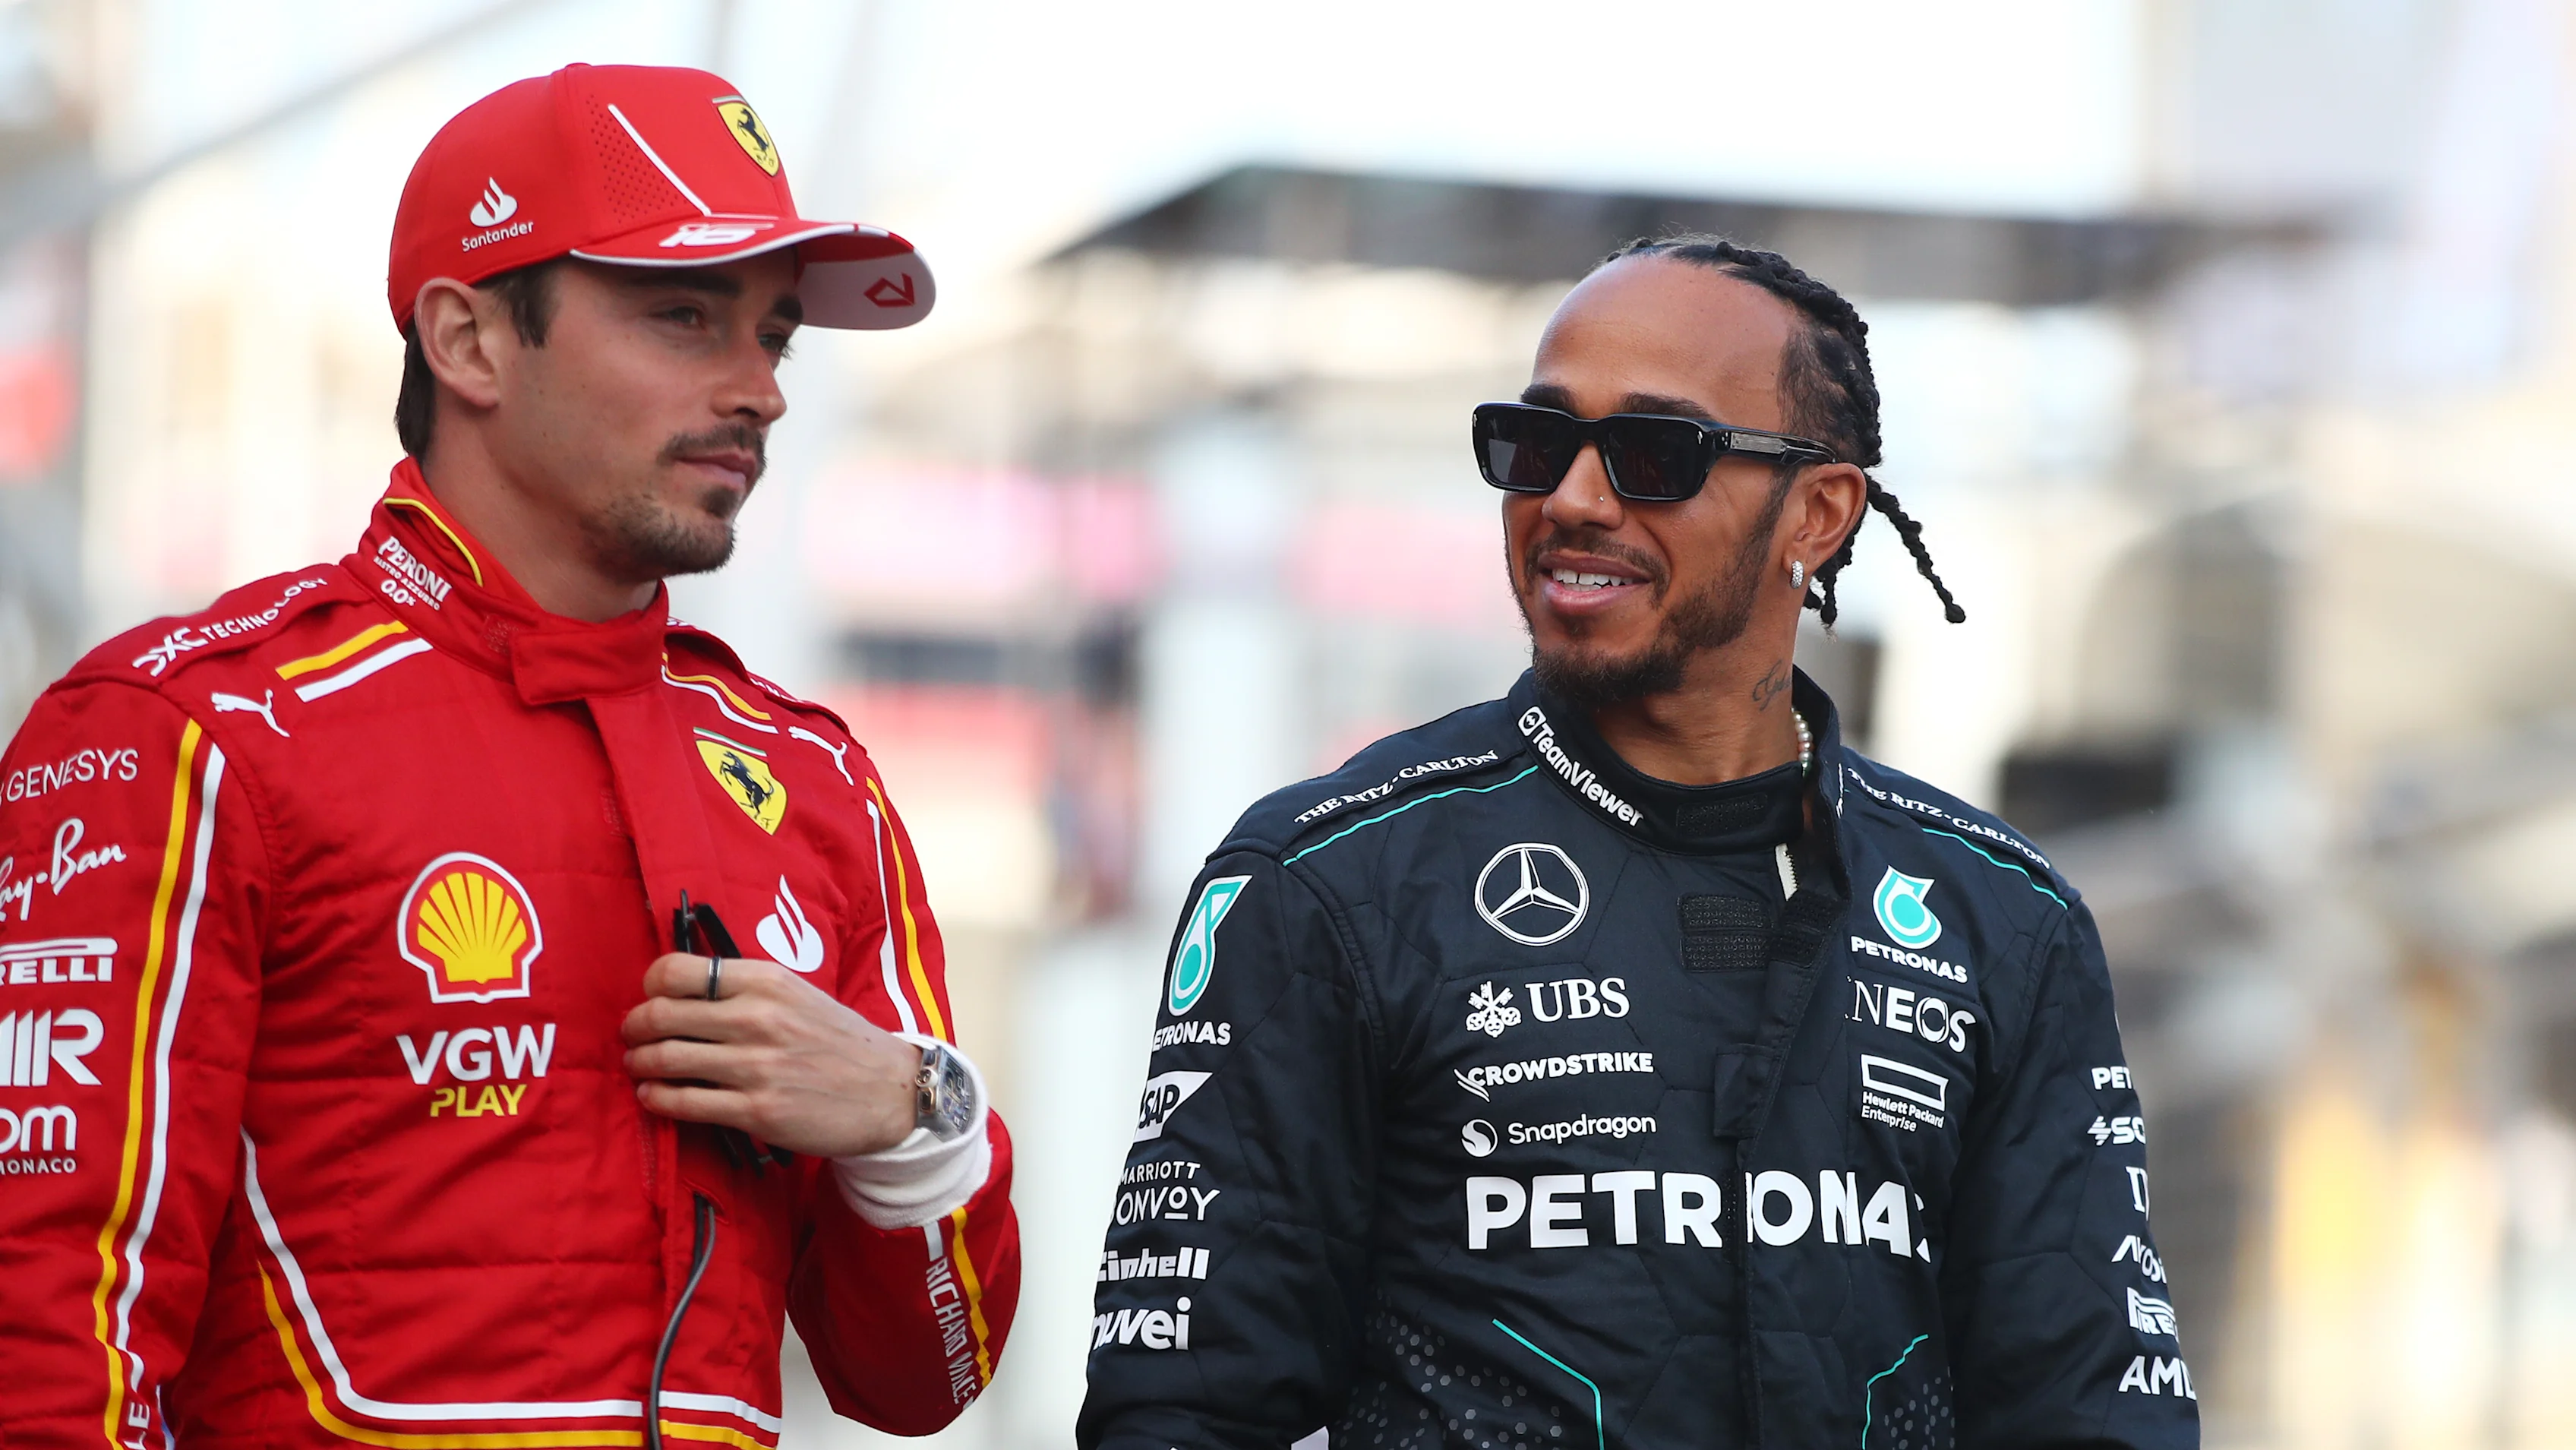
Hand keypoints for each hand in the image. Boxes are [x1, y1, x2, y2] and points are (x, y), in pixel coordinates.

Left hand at [621, 953, 921, 1157]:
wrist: (888, 1090)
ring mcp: (756, 1065)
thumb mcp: (796, 993)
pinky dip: (657, 1098)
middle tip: (633, 1036)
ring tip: (640, 1065)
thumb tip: (682, 988)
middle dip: (634, 1028)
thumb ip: (745, 987)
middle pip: (660, 1014)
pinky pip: (684, 1103)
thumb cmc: (837, 1039)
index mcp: (765, 980)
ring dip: (640, 1063)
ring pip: (666, 1059)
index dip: (651, 986)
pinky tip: (654, 1096)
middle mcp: (756, 1017)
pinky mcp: (756, 1110)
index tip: (651, 999)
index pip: (676, 970)